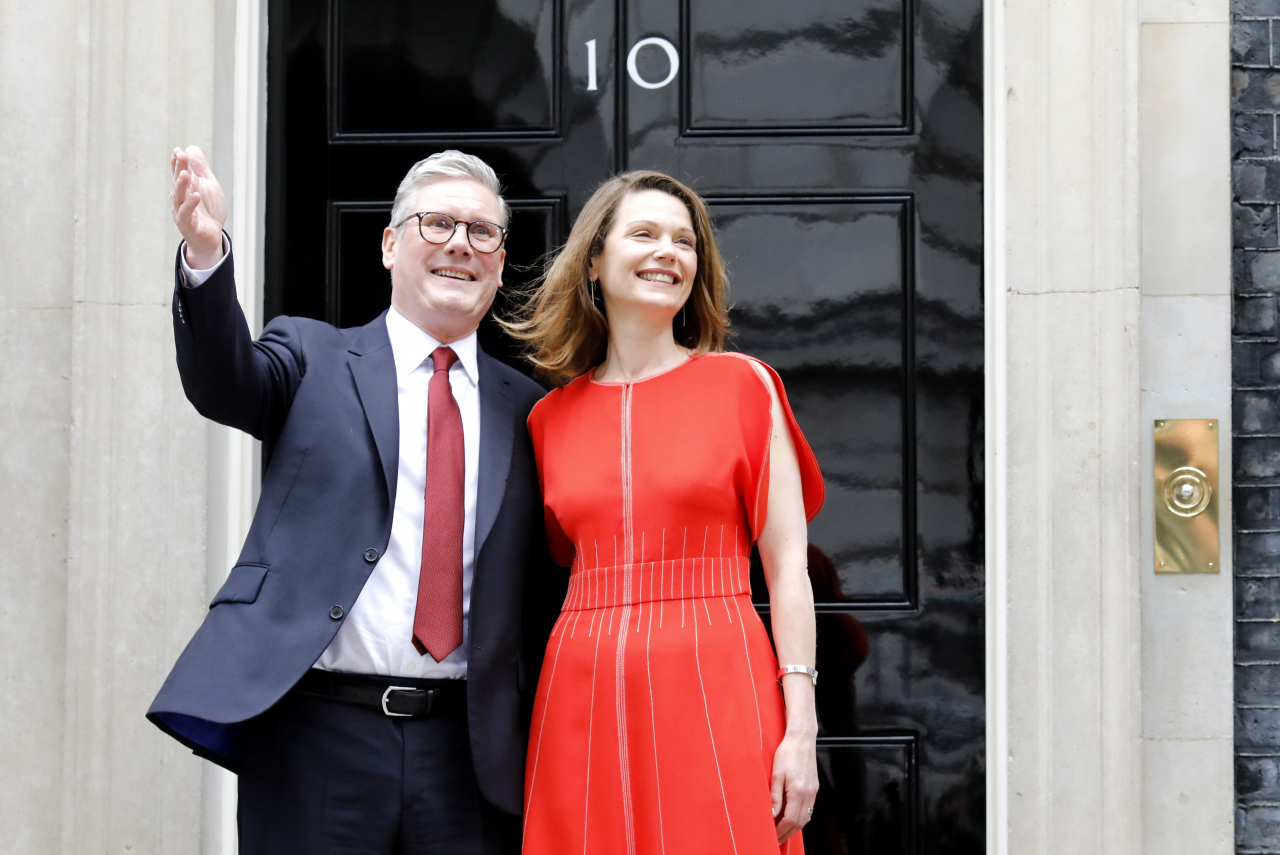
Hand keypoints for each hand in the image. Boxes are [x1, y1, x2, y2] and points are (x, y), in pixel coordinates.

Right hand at [169, 145, 226, 267]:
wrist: (211, 235)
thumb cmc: (208, 209)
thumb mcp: (208, 185)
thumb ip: (200, 168)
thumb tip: (191, 148)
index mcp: (185, 187)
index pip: (179, 171)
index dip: (177, 161)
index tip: (178, 150)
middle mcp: (180, 197)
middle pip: (178, 181)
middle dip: (179, 168)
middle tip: (180, 155)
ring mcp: (182, 211)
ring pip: (179, 196)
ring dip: (181, 185)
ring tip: (185, 174)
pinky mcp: (187, 224)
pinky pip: (186, 213)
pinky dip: (190, 204)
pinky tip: (195, 195)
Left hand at [770, 728, 817, 843]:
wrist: (802, 739)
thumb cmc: (787, 753)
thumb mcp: (776, 774)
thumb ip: (775, 796)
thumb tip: (772, 815)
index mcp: (798, 792)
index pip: (789, 820)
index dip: (780, 831)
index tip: (771, 836)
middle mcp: (809, 794)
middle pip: (799, 823)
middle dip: (787, 833)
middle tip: (775, 840)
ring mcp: (813, 792)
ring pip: (805, 818)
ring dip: (794, 828)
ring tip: (782, 832)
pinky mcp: (814, 788)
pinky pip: (809, 809)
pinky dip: (800, 818)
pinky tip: (792, 818)